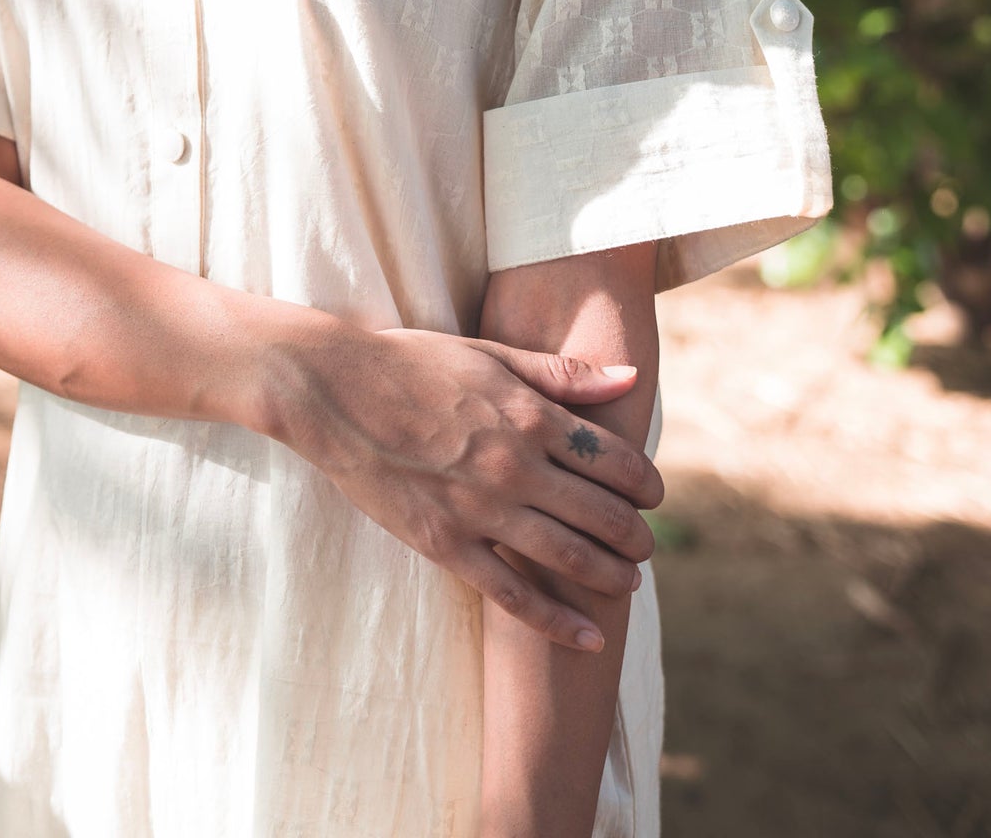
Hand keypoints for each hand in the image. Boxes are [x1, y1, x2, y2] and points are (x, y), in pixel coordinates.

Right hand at [271, 320, 662, 651]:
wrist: (337, 390)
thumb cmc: (413, 362)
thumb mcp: (491, 354)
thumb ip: (563, 373)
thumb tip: (629, 377)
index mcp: (531, 415)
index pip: (614, 460)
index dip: (644, 483)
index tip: (654, 496)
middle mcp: (516, 466)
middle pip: (601, 513)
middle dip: (635, 534)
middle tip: (647, 545)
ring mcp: (482, 509)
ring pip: (567, 556)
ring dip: (609, 574)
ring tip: (629, 582)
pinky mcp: (447, 544)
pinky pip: (512, 593)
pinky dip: (556, 620)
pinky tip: (588, 636)